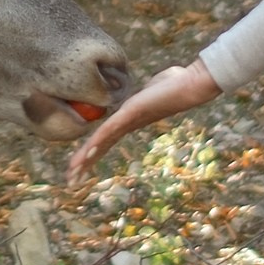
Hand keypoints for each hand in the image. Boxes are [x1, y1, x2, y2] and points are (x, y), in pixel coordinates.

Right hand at [64, 61, 218, 190]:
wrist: (192, 84)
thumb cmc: (176, 82)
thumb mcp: (156, 85)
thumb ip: (151, 87)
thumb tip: (157, 82)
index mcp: (129, 120)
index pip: (105, 139)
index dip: (91, 152)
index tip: (80, 167)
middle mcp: (128, 124)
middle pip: (100, 147)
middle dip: (85, 163)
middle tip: (72, 182)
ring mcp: (130, 120)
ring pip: (102, 141)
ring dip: (86, 158)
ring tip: (74, 175)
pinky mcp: (132, 112)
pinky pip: (110, 128)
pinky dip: (98, 140)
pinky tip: (88, 152)